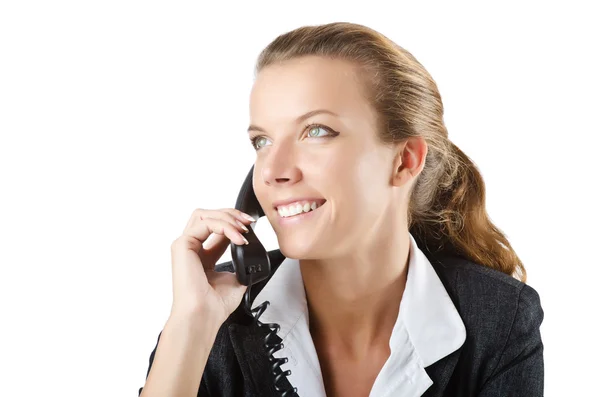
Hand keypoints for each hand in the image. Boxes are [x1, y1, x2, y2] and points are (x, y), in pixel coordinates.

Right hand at [169, 208, 255, 322]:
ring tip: (243, 229)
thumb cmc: (215, 305)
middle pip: (208, 215)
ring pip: (204, 215)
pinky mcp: (182, 245)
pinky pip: (204, 223)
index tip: (250, 226)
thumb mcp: (236, 277)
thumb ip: (240, 261)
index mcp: (202, 256)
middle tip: (248, 222)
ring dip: (227, 218)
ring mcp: (185, 246)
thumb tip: (251, 252)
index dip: (234, 223)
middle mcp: (192, 248)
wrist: (204, 316)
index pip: (217, 228)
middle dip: (230, 214)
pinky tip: (237, 237)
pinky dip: (224, 226)